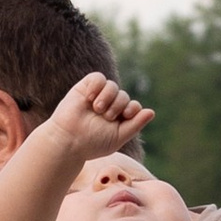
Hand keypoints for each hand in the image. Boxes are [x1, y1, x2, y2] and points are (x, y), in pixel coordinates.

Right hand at [35, 71, 154, 184]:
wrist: (69, 140)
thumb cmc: (92, 143)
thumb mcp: (118, 137)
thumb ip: (135, 125)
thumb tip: (152, 111)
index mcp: (118, 118)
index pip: (134, 106)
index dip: (133, 108)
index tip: (125, 115)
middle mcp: (108, 105)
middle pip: (124, 96)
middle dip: (119, 105)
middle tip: (106, 116)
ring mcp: (97, 96)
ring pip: (113, 86)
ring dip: (108, 97)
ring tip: (97, 109)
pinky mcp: (85, 88)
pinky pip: (98, 78)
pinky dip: (97, 86)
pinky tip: (90, 98)